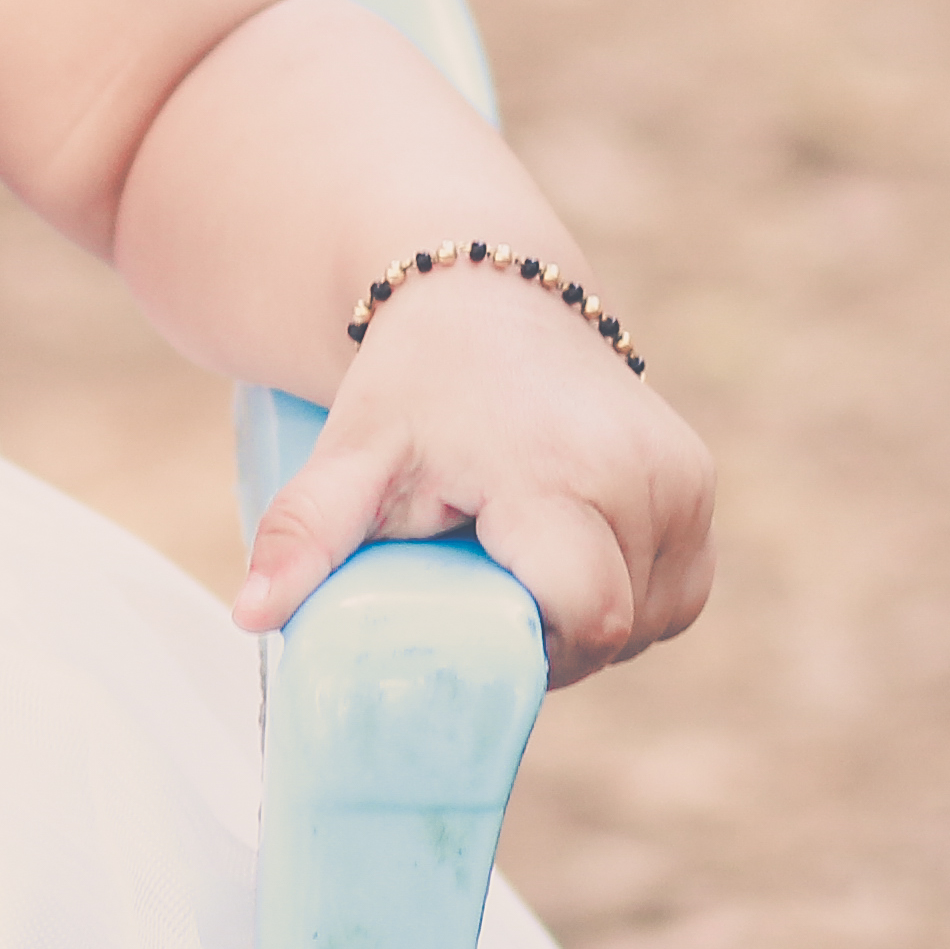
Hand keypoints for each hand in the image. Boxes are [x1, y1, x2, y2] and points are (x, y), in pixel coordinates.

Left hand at [229, 262, 714, 687]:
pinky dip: (632, 595)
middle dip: (555, 642)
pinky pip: (680, 586)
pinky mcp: (698, 478)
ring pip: (656, 616)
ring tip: (522, 573)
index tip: (480, 625)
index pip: (586, 618)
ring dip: (595, 622)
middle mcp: (639, 473)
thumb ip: (303, 535)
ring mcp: (681, 476)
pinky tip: (572, 564)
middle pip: (617, 628)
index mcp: (557, 473)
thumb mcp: (351, 457)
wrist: (483, 295)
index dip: (538, 653)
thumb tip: (251, 617)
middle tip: (486, 597)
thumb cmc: (411, 386)